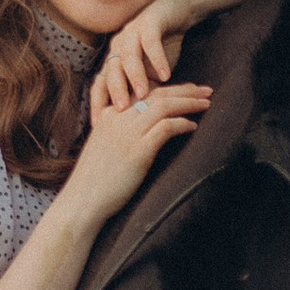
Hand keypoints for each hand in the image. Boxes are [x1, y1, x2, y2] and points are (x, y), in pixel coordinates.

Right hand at [63, 78, 209, 225]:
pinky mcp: (137, 151)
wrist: (82, 201)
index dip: (170, 88)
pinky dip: (182, 124)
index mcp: (109, 114)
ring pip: (164, 106)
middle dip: (185, 90)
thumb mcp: (106, 146)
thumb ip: (122, 132)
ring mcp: (127, 134)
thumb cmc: (95, 180)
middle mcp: (118, 118)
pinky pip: (166, 128)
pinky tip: (193, 126)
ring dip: (189, 103)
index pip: (144, 91)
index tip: (189, 90)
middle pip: (157, 93)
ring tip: (206, 104)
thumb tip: (149, 130)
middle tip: (206, 90)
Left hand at [92, 0, 192, 112]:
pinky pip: (151, 43)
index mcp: (114, 59)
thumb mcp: (151, 72)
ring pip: (128, 56)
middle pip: (110, 71)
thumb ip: (144, 90)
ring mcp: (132, 32)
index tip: (99, 125)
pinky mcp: (149, 22)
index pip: (100, 84)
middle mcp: (118, 46)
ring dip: (135, 76)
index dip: (97, 104)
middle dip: (115, 92)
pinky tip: (166, 75)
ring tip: (143, 94)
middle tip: (121, 111)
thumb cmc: (162, 45)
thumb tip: (140, 117)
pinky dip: (157, 60)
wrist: (176, 10)